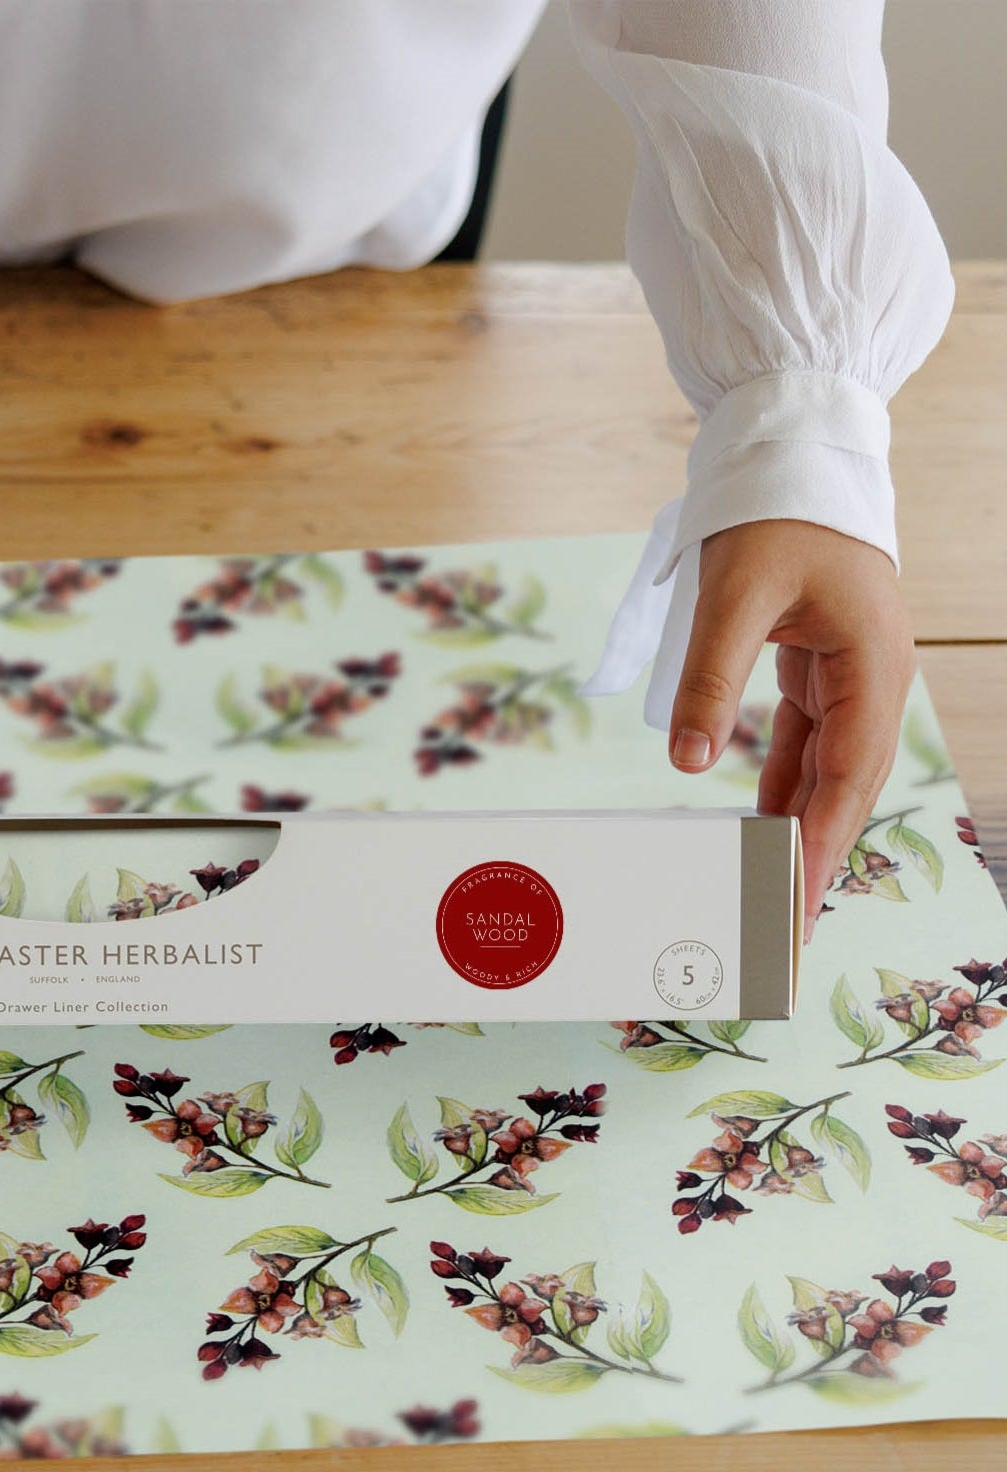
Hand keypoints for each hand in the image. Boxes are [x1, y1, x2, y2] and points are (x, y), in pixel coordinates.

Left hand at [667, 518, 914, 940]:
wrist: (794, 456)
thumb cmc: (775, 513)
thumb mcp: (735, 594)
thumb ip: (709, 679)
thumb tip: (684, 759)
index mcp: (872, 663)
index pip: (848, 773)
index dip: (819, 840)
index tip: (795, 898)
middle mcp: (873, 679)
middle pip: (846, 786)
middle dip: (816, 857)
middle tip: (785, 929)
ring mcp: (850, 677)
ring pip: (826, 772)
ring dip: (800, 831)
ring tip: (773, 897)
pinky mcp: (819, 673)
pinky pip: (804, 746)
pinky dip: (782, 790)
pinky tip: (759, 831)